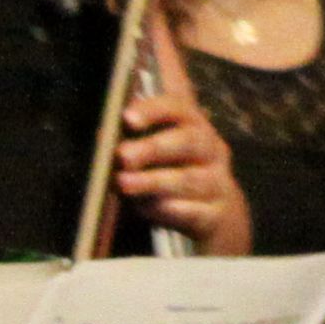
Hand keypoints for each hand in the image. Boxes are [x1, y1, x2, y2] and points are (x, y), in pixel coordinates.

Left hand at [115, 34, 251, 252]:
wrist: (215, 215)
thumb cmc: (174, 173)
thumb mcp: (161, 146)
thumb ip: (141, 124)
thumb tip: (107, 117)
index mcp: (194, 127)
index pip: (178, 108)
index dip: (153, 110)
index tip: (127, 117)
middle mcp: (211, 151)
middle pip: (188, 141)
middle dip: (153, 148)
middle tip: (122, 155)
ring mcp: (217, 183)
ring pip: (189, 179)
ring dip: (154, 181)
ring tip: (124, 183)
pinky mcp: (217, 215)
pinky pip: (193, 212)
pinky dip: (168, 211)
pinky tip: (145, 209)